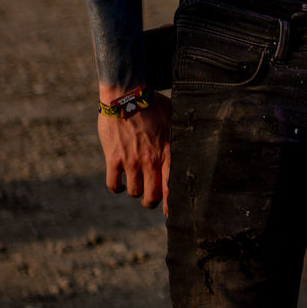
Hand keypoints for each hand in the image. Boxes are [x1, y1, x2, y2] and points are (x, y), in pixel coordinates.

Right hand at [97, 95, 172, 212]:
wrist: (127, 95)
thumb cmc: (154, 105)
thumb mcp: (174, 119)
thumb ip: (179, 137)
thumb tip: (193, 144)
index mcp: (168, 152)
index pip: (172, 186)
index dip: (173, 204)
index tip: (172, 212)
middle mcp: (150, 160)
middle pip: (152, 196)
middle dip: (152, 201)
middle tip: (151, 199)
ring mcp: (131, 162)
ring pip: (134, 192)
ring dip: (136, 192)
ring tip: (137, 186)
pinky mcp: (113, 159)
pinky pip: (114, 184)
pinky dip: (117, 188)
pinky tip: (121, 184)